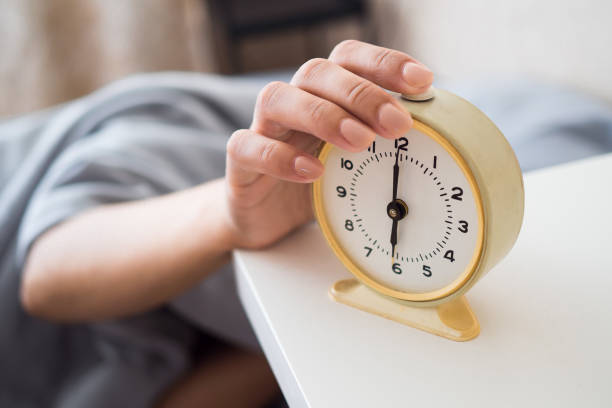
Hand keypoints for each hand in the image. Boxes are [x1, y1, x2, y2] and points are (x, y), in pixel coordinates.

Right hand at [224, 40, 432, 248]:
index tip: (422, 82)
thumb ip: (384, 145)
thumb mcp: (358, 162)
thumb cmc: (318, 185)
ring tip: (359, 143)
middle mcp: (293, 103)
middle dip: (361, 93)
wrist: (266, 220)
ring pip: (278, 98)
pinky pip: (247, 146)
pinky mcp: (240, 163)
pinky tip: (312, 172)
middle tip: (396, 124)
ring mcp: (264, 130)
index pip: (348, 58)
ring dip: (323, 115)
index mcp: (324, 96)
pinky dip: (279, 156)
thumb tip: (443, 138)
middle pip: (316, 72)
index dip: (384, 62)